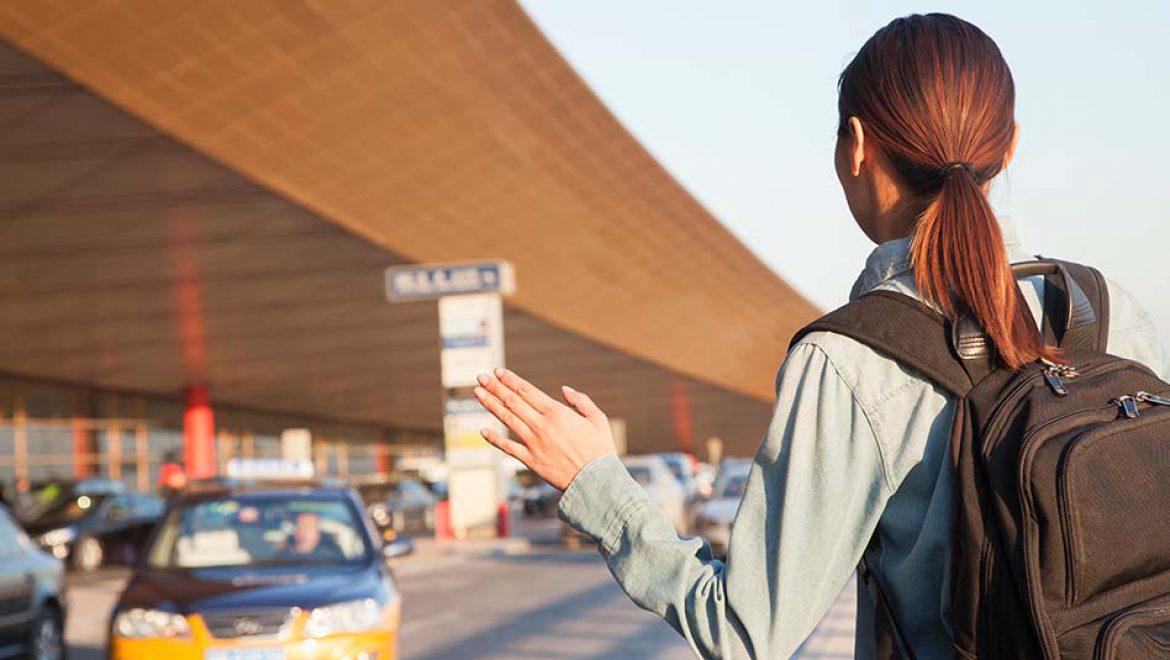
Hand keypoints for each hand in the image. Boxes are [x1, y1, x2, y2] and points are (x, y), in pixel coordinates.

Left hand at [474, 368, 615, 489]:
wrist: (596, 481)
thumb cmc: (600, 449)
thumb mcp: (598, 419)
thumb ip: (581, 401)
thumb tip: (564, 389)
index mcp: (557, 412)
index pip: (527, 391)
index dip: (510, 380)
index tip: (498, 371)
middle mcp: (541, 425)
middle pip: (512, 402)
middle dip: (495, 387)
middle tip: (481, 377)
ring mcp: (534, 443)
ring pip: (507, 420)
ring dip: (491, 405)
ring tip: (478, 393)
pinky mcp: (531, 461)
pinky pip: (508, 448)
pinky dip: (494, 439)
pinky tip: (482, 431)